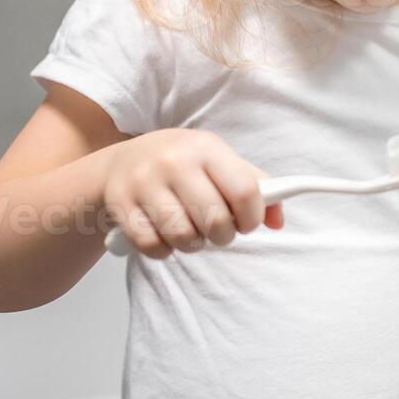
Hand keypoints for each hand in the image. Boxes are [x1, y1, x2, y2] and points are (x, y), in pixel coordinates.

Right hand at [102, 128, 283, 258]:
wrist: (123, 161)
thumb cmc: (183, 164)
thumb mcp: (220, 162)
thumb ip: (255, 187)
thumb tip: (278, 221)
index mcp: (206, 147)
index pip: (244, 190)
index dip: (253, 216)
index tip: (248, 223)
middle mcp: (174, 161)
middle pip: (215, 219)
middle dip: (224, 235)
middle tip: (220, 231)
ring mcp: (144, 182)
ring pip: (183, 236)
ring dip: (195, 244)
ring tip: (193, 232)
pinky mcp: (121, 204)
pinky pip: (153, 246)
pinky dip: (165, 250)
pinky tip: (167, 236)